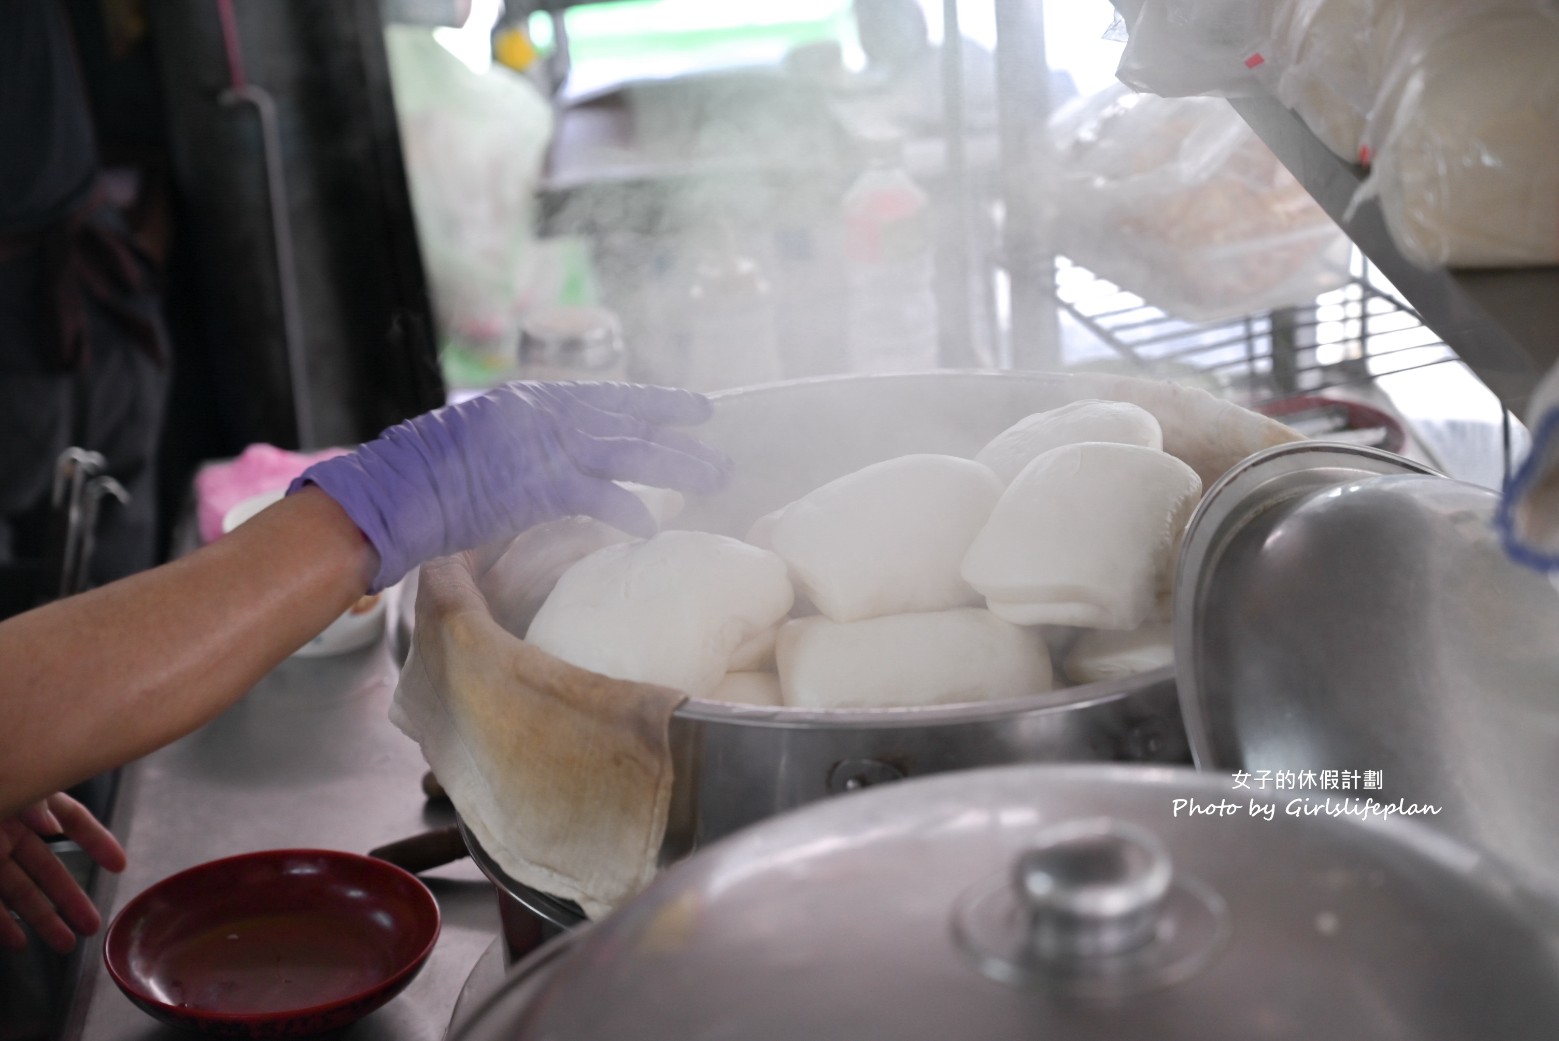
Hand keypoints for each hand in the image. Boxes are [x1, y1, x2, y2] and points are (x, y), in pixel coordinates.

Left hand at [1, 793, 127, 952]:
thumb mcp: (10, 781)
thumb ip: (33, 801)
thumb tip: (52, 824)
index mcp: (26, 801)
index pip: (71, 819)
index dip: (96, 841)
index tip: (119, 867)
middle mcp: (9, 829)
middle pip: (47, 866)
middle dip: (71, 898)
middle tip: (92, 924)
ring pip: (20, 890)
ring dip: (42, 919)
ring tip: (64, 944)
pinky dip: (2, 924)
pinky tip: (18, 943)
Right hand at [291, 381, 730, 591]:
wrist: (395, 490)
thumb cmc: (429, 476)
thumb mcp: (487, 444)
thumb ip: (528, 449)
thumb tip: (563, 468)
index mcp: (533, 400)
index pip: (607, 397)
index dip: (655, 402)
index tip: (695, 407)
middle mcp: (544, 414)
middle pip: (627, 420)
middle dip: (678, 433)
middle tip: (721, 448)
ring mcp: (544, 446)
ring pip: (626, 451)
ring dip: (674, 465)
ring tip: (713, 478)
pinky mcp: (539, 484)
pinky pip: (597, 496)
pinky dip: (627, 511)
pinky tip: (651, 526)